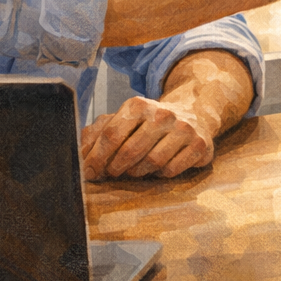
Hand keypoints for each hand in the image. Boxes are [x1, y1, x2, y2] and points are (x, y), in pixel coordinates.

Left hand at [80, 95, 214, 180]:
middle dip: (115, 168)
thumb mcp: (124, 119)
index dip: (96, 158)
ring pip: (152, 163)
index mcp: (138, 105)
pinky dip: (161, 174)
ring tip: (135, 170)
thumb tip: (80, 155)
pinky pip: (172, 170)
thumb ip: (98, 134)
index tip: (89, 173)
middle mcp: (163, 114)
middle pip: (130, 151)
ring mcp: (184, 129)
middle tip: (111, 174)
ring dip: (138, 172)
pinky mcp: (200, 145)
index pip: (110, 135)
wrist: (194, 114)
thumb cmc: (150, 122)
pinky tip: (159, 167)